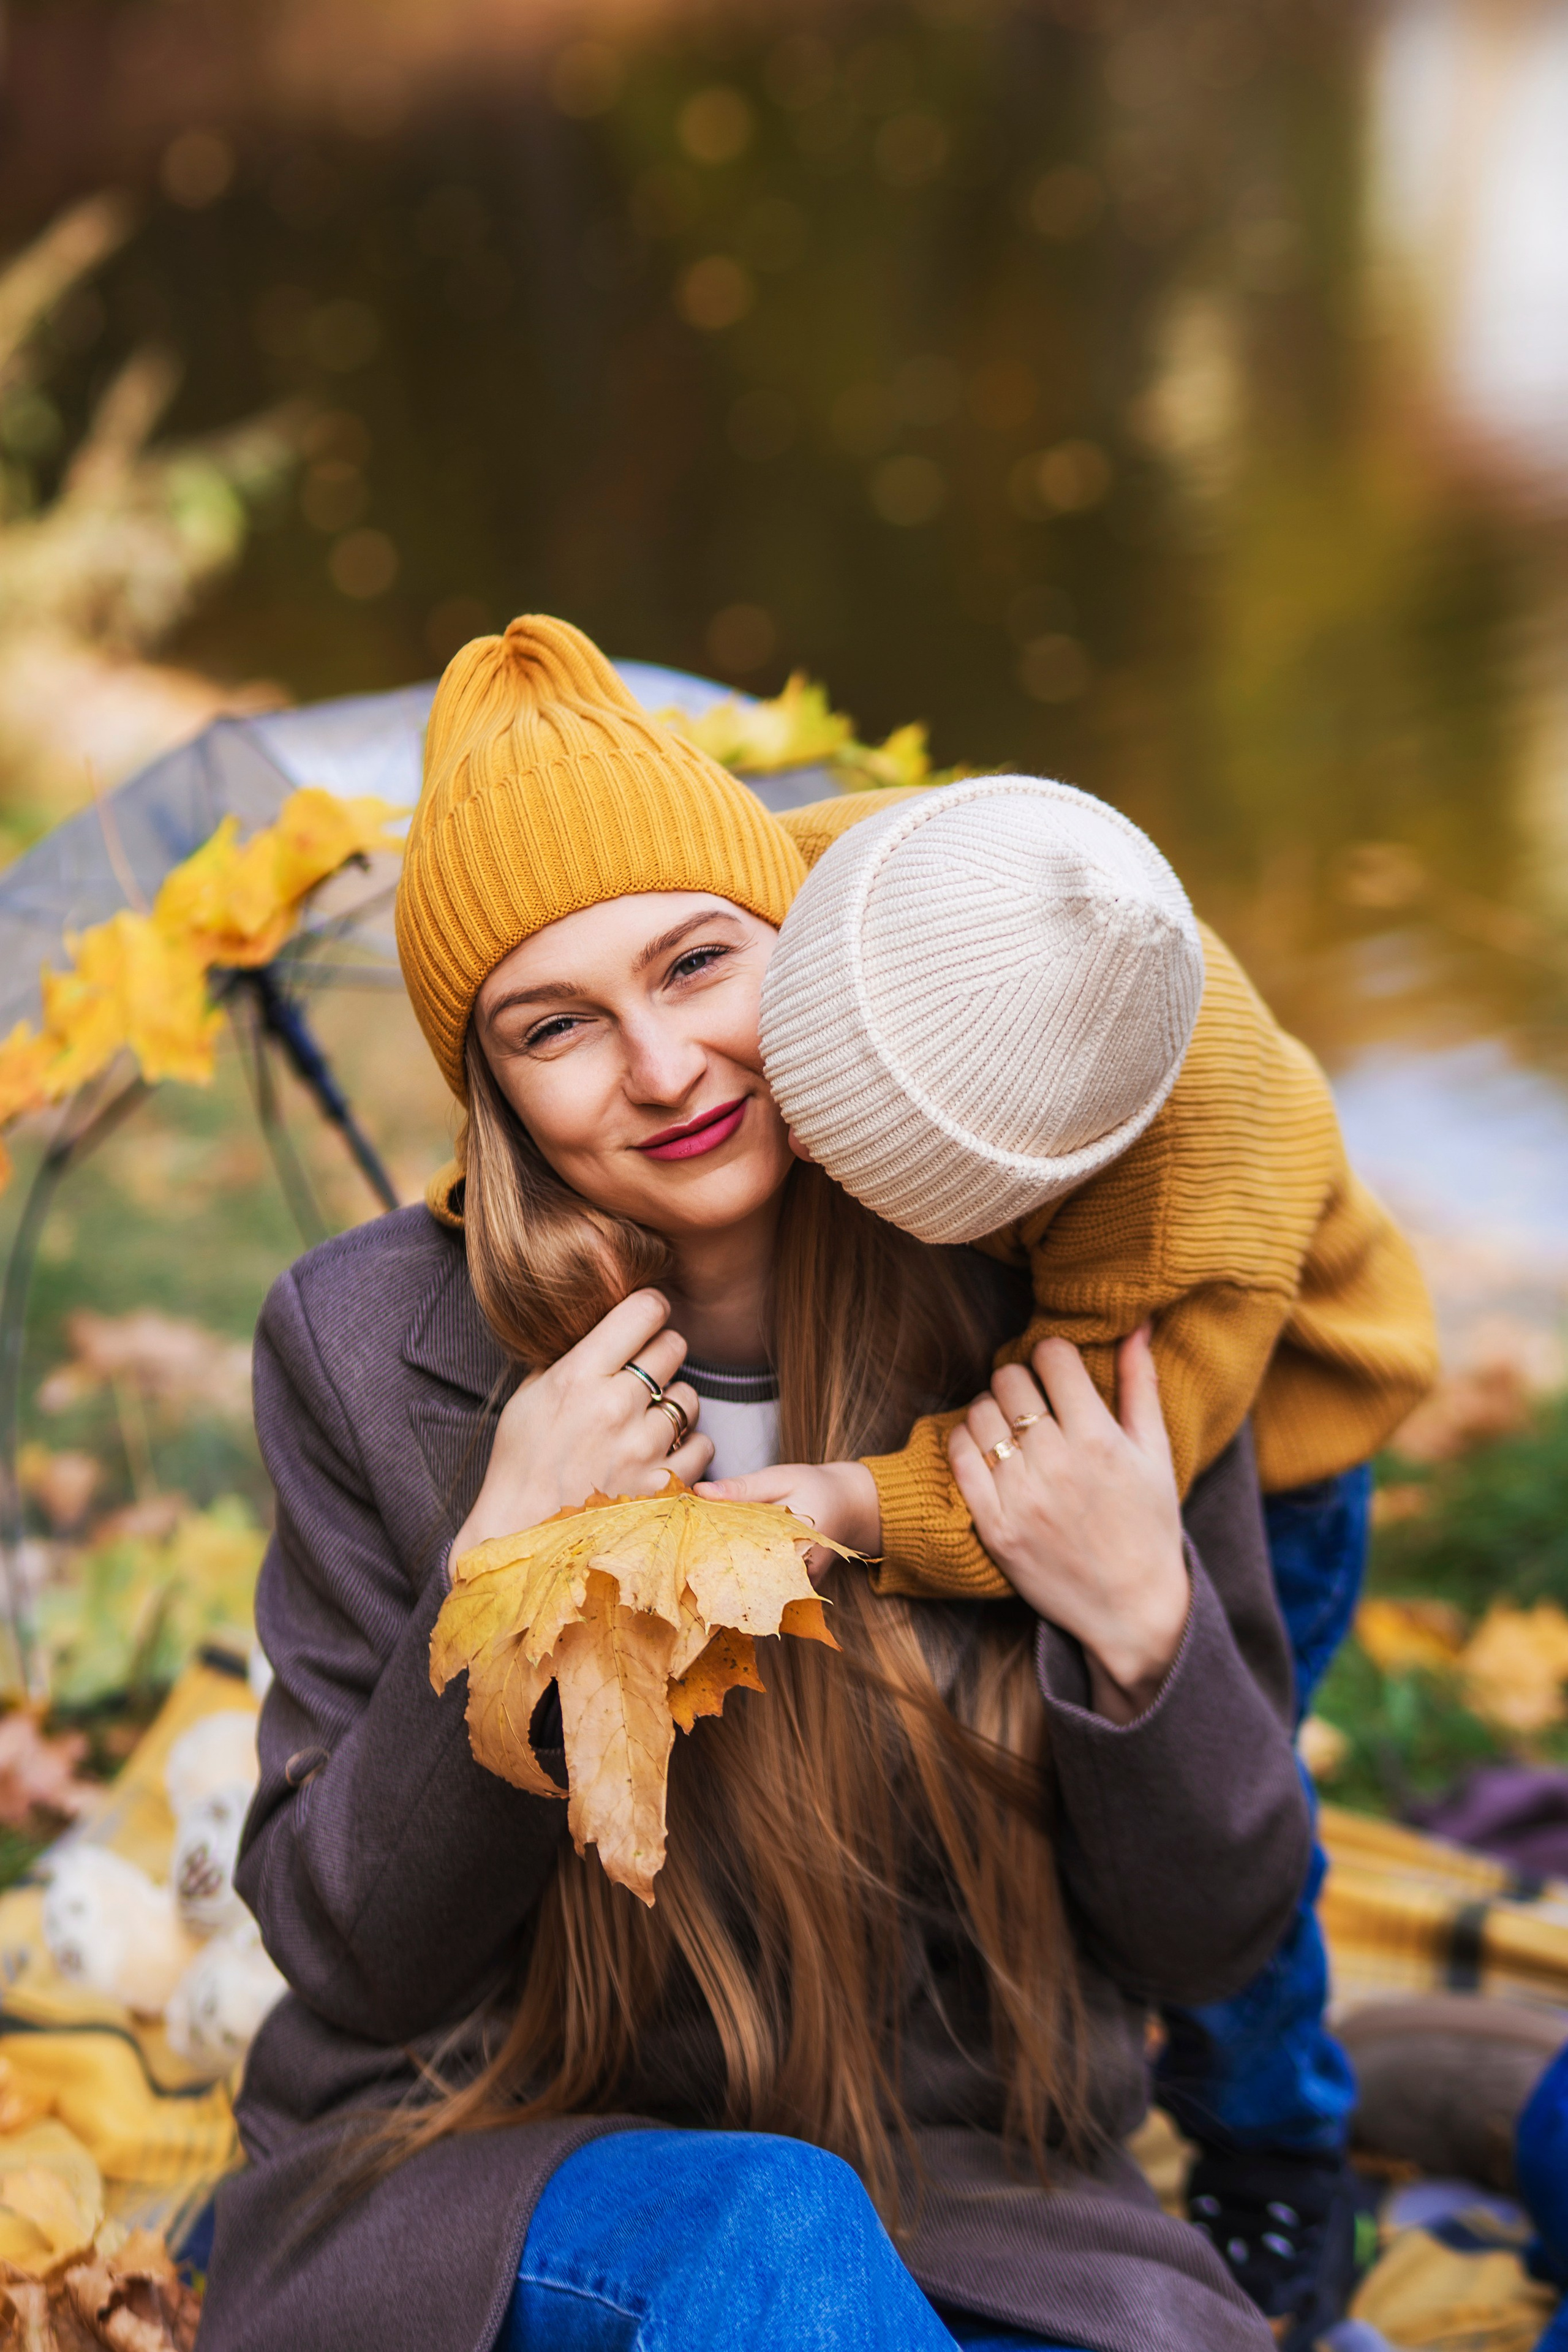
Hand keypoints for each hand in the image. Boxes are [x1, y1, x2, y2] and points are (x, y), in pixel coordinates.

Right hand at [451, 1290, 713, 1559]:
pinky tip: (661, 1454)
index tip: (648, 1320)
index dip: (651, 1309)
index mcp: (578, 1375)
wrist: (522, 1536)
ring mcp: (643, 1447)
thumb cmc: (522, 1465)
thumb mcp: (529, 1397)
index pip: (643, 1311)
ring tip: (646, 1422)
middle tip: (646, 1374)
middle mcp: (615, 1405)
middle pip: (674, 1347)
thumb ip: (570, 1359)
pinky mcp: (664, 1484)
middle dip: (662, 1355)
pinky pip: (702, 1444)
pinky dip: (688, 1447)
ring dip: (673, 1405)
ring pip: (690, 1396)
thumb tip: (607, 1328)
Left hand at [695, 1460, 880, 1585]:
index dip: (717, 1559)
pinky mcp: (800, 1590)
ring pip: (759, 1593)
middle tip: (684, 1571)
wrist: (851, 1504)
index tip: (688, 1556)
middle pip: (753, 1582)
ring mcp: (803, 1585)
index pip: (752, 1556)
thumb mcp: (780, 1478)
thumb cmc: (814, 1487)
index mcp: (801, 1539)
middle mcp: (804, 1570)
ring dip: (730, 1584)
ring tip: (696, 1577)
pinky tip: (719, 1577)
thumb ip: (743, 1488)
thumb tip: (701, 1491)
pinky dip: (745, 1585)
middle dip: (719, 1578)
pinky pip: (768, 1593)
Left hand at [947, 1328, 1188, 1723]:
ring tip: (1010, 1427)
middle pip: (1009, 1379)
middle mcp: (1056, 1464)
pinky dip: (967, 1443)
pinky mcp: (993, 1527)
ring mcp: (1020, 1497)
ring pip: (979, 1414)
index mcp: (1099, 1439)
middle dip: (1020, 1380)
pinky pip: (960, 1459)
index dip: (1052, 1354)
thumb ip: (1140, 1384)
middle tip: (1031, 1399)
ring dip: (991, 1410)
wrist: (1132, 1609)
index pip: (1051, 1356)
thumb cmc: (1150, 1525)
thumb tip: (1137, 1324)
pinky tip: (988, 1450)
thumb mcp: (1156, 1453)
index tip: (1057, 1370)